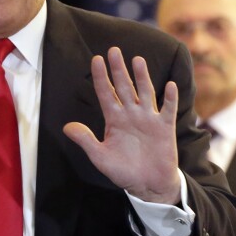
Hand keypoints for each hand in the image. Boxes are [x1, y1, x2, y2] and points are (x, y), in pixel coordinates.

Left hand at [63, 47, 180, 203]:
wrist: (148, 185)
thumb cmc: (123, 171)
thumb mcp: (100, 157)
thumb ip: (86, 141)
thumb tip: (66, 127)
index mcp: (115, 119)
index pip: (106, 93)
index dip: (101, 77)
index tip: (96, 59)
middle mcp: (131, 114)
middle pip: (124, 87)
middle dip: (119, 69)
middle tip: (114, 50)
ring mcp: (149, 119)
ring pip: (145, 92)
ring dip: (142, 77)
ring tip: (137, 60)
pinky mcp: (164, 127)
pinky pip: (168, 109)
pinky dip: (169, 98)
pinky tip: (169, 85)